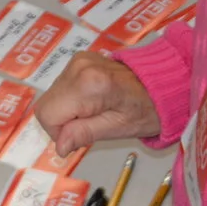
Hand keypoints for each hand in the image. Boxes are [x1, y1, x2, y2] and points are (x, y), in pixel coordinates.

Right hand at [35, 53, 161, 156]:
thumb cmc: (145, 109)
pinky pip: (61, 86)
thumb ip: (84, 134)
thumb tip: (60, 146)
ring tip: (94, 111)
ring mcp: (77, 60)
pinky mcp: (78, 59)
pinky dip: (71, 99)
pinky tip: (92, 101)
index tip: (80, 136)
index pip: (48, 114)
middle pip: (46, 105)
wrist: (160, 83)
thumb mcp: (116, 128)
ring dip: (67, 110)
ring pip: (52, 96)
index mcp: (87, 84)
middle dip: (62, 122)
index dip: (59, 132)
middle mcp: (77, 67)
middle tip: (89, 125)